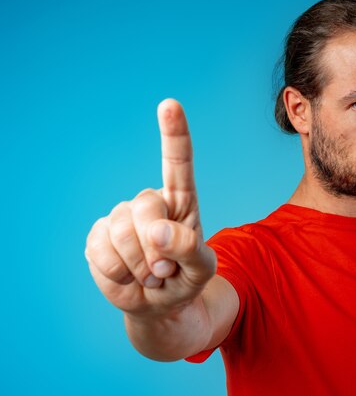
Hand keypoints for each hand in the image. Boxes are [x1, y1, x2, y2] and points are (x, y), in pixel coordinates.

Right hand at [85, 99, 215, 316]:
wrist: (159, 304)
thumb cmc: (186, 279)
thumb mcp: (203, 269)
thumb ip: (191, 249)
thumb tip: (158, 231)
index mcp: (181, 201)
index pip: (178, 163)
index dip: (174, 134)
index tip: (169, 105)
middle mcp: (149, 202)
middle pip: (145, 207)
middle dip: (155, 246)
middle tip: (165, 270)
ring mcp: (120, 218)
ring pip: (122, 232)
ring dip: (139, 266)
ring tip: (150, 275)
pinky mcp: (98, 237)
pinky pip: (100, 251)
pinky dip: (118, 274)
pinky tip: (128, 277)